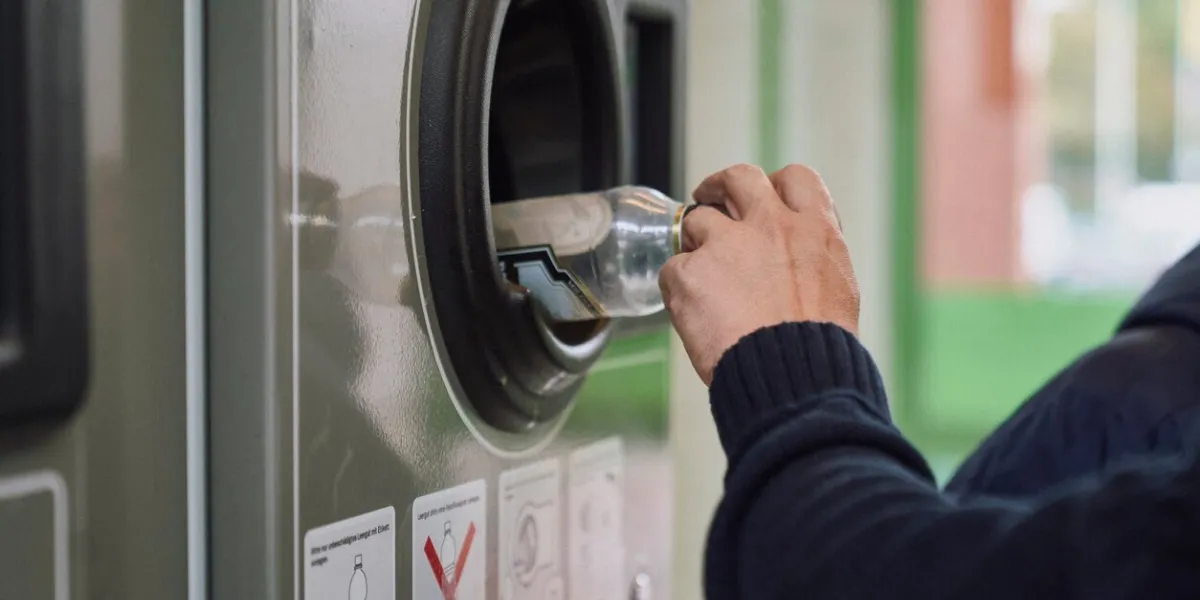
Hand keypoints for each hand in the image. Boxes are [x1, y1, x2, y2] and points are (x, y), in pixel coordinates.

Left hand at [659, 163, 859, 385]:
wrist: (792, 379)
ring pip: (696, 220)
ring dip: (696, 243)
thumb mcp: (837, 291)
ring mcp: (725, 246)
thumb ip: (813, 262)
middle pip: (739, 178)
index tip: (765, 197)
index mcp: (814, 230)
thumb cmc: (818, 350)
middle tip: (709, 199)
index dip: (775, 186)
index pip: (796, 179)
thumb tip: (800, 261)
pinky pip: (672, 269)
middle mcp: (769, 226)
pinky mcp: (688, 274)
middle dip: (720, 185)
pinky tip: (691, 312)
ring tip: (702, 276)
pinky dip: (677, 287)